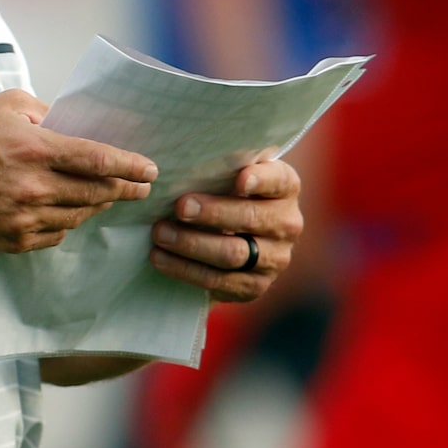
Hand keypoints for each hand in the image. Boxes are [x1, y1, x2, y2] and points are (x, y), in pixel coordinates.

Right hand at [0, 91, 155, 253]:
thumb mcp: (5, 106)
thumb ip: (46, 112)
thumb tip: (77, 125)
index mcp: (34, 148)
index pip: (97, 160)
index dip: (130, 165)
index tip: (150, 170)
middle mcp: (33, 186)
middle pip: (96, 192)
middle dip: (125, 189)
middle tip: (140, 187)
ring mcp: (23, 218)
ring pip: (79, 215)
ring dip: (97, 205)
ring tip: (105, 196)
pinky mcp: (13, 240)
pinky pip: (56, 234)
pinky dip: (66, 222)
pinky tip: (66, 210)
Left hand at [148, 158, 301, 303]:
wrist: (232, 242)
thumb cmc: (223, 196)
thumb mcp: (228, 177)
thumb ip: (220, 168)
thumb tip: (181, 161)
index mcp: (285, 188)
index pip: (278, 181)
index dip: (261, 180)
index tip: (240, 180)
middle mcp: (287, 223)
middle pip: (251, 218)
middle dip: (213, 213)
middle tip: (180, 207)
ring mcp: (275, 259)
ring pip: (233, 253)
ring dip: (192, 243)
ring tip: (160, 233)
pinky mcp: (255, 286)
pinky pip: (218, 280)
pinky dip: (185, 269)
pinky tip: (160, 258)